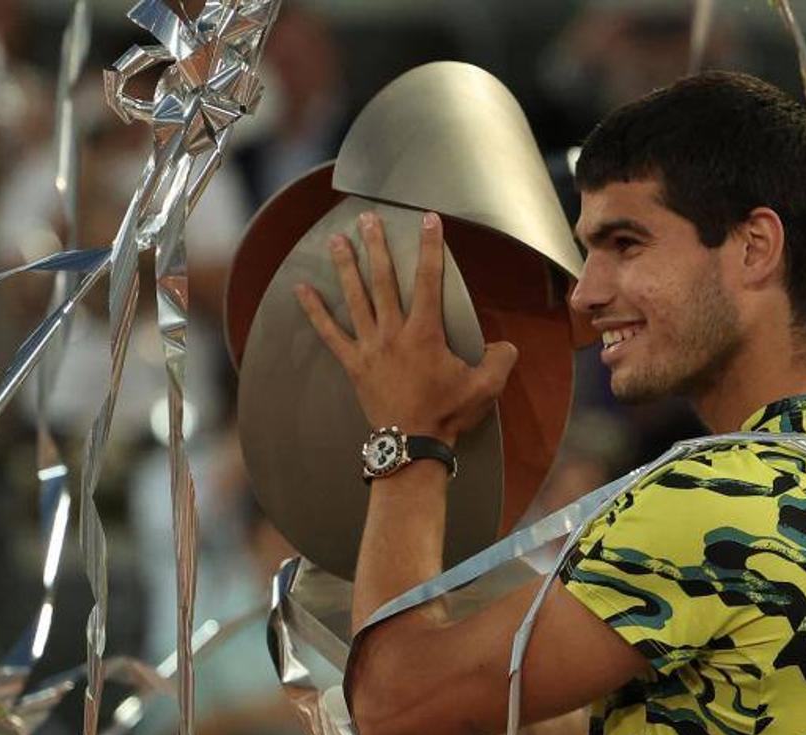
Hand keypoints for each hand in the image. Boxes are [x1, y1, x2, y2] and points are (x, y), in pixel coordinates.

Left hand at [295, 210, 517, 446]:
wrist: (412, 445)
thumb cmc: (447, 414)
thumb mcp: (485, 387)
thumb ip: (499, 359)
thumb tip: (504, 346)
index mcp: (425, 333)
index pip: (429, 279)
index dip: (431, 247)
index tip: (429, 220)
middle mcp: (394, 332)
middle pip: (383, 280)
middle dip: (377, 246)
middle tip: (368, 218)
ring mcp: (370, 347)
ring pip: (356, 298)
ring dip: (346, 267)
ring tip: (335, 240)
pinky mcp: (354, 363)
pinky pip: (330, 333)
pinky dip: (315, 311)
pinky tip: (301, 290)